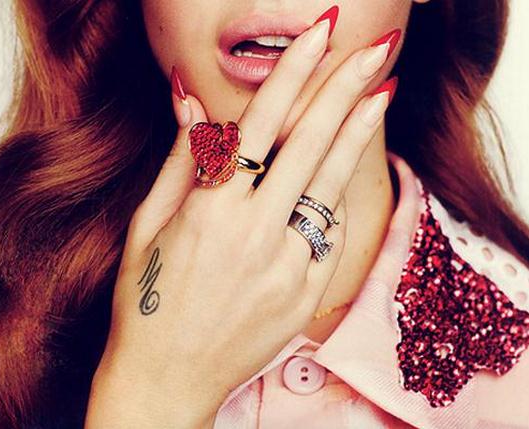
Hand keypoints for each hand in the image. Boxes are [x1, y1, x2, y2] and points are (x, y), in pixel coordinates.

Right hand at [85, 17, 395, 428]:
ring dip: (358, 136)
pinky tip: (333, 177)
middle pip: (310, 145)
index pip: (259, 123)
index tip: (318, 35)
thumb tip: (191, 102)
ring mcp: (287, 266)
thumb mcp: (148, 226)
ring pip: (331, 186)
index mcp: (209, 211)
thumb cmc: (146, 300)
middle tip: (375, 49)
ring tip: (382, 94)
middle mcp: (254, 233)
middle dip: (345, 88)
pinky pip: (328, 234)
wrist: (167, 378)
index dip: (292, 73)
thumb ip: (180, 161)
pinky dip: (330, 201)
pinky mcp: (305, 294)